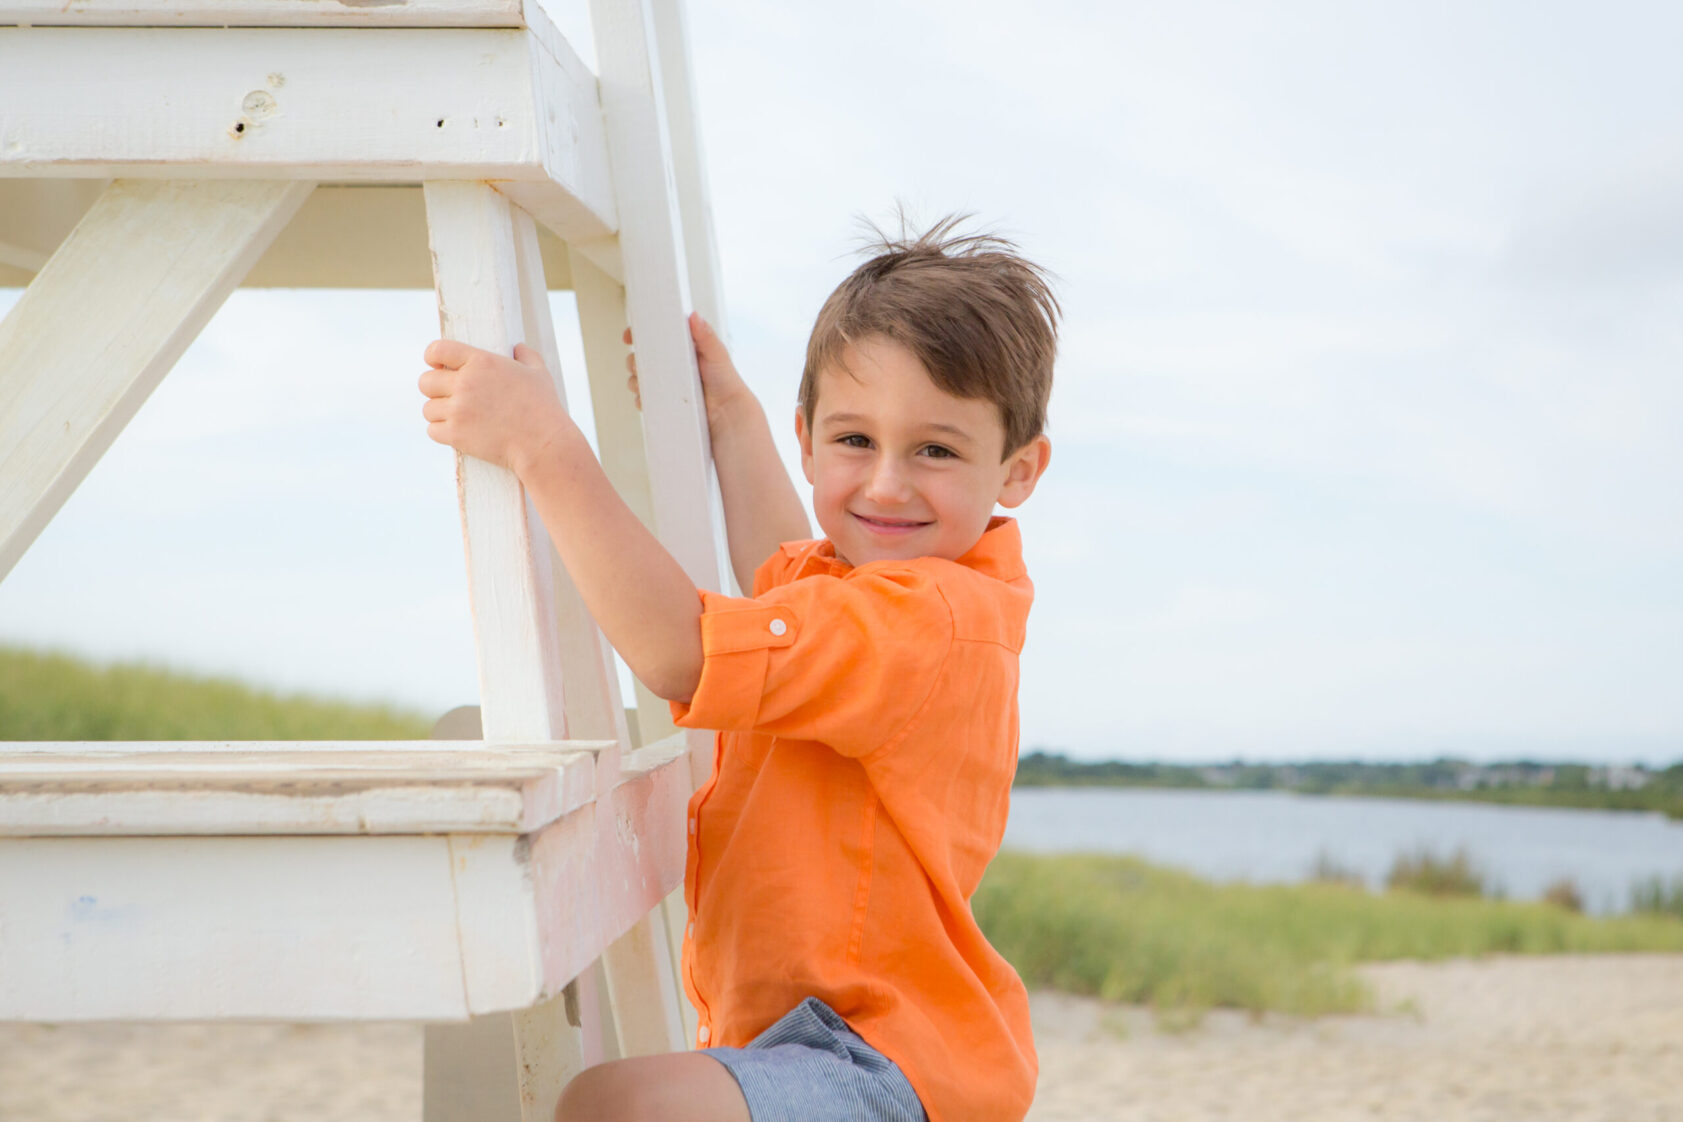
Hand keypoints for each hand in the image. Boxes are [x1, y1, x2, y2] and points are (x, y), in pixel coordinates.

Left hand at [418, 339, 571, 475]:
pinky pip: (432, 430)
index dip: (433, 356)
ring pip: (428, 408)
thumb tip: (518, 347)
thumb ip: (526, 355)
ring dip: (439, 413)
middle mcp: (465, 383)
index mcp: (482, 362)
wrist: (543, 444)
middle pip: (425, 381)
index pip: (438, 350)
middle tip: (448, 396)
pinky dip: (442, 432)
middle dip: (434, 388)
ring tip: (456, 417)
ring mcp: (458, 410)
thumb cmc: (544, 408)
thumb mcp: (538, 373)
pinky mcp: (456, 435)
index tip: (437, 365)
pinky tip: (456, 432)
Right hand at [624, 312, 752, 429]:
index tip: (630, 336)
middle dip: (634, 359)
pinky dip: (641, 398)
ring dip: (636, 379)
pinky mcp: (663, 401)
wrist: (728, 414)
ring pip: (639, 378)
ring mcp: (666, 383)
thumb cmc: (726, 382)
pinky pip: (644, 398)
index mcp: (681, 348)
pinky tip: (646, 398)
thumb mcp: (717, 354)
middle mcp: (671, 364)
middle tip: (639, 363)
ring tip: (643, 382)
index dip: (638, 334)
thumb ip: (706, 336)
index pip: (654, 336)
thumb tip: (694, 316)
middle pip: (641, 357)